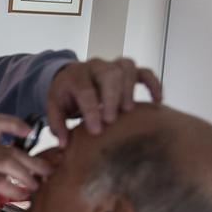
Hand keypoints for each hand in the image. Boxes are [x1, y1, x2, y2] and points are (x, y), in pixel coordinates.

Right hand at [0, 114, 51, 211]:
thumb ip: (10, 159)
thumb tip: (43, 163)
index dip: (13, 122)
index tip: (29, 132)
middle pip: (10, 150)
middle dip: (33, 163)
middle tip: (48, 173)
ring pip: (7, 164)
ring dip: (26, 177)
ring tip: (36, 187)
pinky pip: (0, 182)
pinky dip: (15, 190)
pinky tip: (22, 196)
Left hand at [47, 58, 161, 145]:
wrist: (70, 78)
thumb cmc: (65, 96)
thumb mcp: (54, 108)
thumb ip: (57, 125)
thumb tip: (64, 144)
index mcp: (75, 76)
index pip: (85, 90)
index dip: (91, 110)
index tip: (96, 130)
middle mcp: (95, 67)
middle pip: (109, 74)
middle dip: (112, 97)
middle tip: (111, 120)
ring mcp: (112, 66)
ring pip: (127, 68)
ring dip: (129, 90)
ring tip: (128, 111)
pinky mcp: (127, 71)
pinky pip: (144, 72)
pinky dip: (152, 84)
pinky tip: (157, 101)